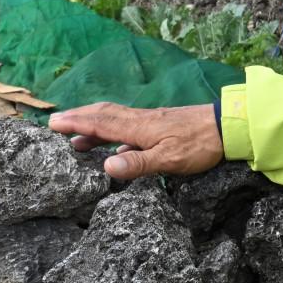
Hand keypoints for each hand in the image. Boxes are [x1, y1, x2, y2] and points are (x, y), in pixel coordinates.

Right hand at [49, 102, 223, 179]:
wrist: (229, 127)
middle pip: (103, 116)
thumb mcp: (169, 160)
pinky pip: (129, 126)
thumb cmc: (200, 144)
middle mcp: (141, 120)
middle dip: (79, 119)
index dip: (75, 124)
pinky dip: (114, 133)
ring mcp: (152, 122)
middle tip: (56, 123)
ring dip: (94, 125)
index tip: (52, 124)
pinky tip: (115, 147)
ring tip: (77, 137)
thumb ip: (138, 163)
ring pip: (116, 119)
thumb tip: (105, 166)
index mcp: (138, 127)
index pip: (100, 124)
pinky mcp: (162, 126)